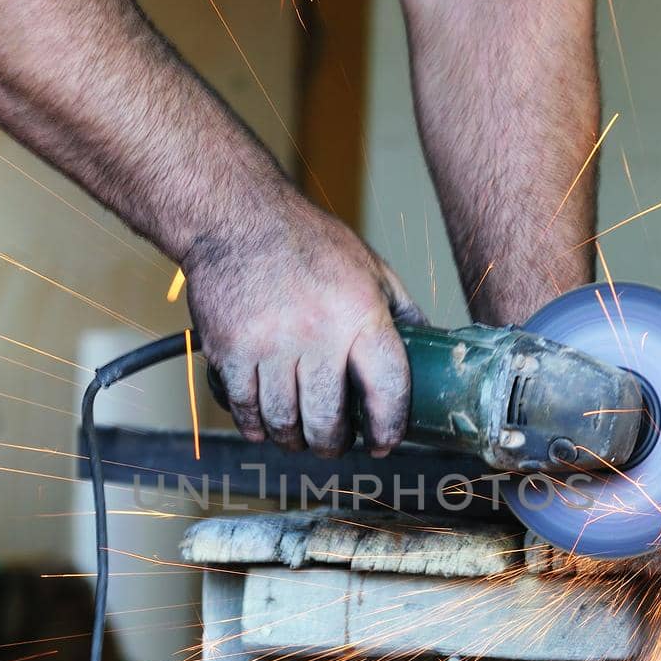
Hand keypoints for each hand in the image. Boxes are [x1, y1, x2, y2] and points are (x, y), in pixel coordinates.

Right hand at [184, 193, 422, 457]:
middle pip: (327, 418)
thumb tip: (432, 350)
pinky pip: (243, 407)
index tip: (384, 442)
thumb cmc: (306, 241)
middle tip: (334, 444)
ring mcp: (268, 343)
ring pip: (283, 420)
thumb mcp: (369, 267)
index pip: (387, 387)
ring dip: (293, 438)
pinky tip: (264, 424)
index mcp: (360, 311)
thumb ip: (399, 311)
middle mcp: (316, 331)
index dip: (389, 426)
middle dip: (332, 443)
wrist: (235, 216)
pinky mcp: (229, 349)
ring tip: (299, 437)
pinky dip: (255, 424)